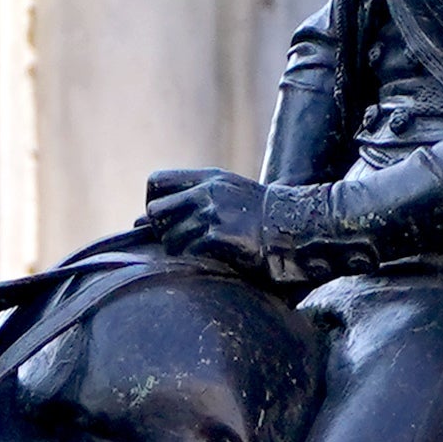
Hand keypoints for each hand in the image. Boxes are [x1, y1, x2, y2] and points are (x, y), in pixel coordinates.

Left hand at [136, 168, 291, 269]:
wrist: (302, 229)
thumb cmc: (267, 219)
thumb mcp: (232, 194)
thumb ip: (194, 199)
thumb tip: (140, 222)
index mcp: (210, 178)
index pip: (156, 183)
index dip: (155, 204)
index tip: (168, 220)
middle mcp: (208, 192)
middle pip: (156, 213)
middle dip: (164, 232)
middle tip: (187, 243)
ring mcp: (213, 215)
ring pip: (170, 239)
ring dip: (182, 252)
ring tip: (207, 254)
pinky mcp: (219, 239)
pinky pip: (189, 254)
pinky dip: (197, 263)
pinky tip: (217, 262)